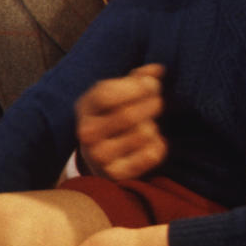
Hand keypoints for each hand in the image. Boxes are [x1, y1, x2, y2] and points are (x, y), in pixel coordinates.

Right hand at [75, 63, 167, 180]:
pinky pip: (152, 154)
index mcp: (85, 107)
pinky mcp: (116, 174)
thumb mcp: (117, 91)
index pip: (107, 94)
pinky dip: (159, 145)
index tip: (152, 84)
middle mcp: (87, 133)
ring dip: (154, 125)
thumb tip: (158, 70)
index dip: (136, 87)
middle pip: (128, 115)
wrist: (99, 155)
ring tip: (149, 125)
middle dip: (152, 103)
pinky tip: (152, 142)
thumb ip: (137, 78)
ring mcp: (99, 156)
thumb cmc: (112, 114)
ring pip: (144, 133)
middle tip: (158, 101)